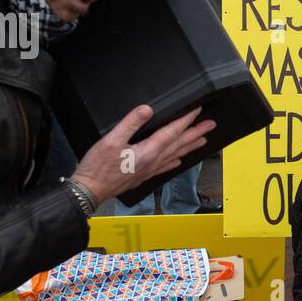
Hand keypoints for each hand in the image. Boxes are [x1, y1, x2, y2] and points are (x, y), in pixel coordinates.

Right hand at [71, 104, 215, 203]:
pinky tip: (179, 160)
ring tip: (203, 140)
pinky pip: (165, 166)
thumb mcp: (111, 140)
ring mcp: (150, 170)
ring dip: (190, 146)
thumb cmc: (98, 167)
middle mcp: (154, 161)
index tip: (198, 111)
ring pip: (175, 155)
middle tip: (211, 125)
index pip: (173, 132)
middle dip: (196, 133)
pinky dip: (175, 161)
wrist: (90, 191)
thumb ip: (131, 123)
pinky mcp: (143, 175)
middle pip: (179, 144)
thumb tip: (148, 109)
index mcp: (148, 151)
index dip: (186, 120)